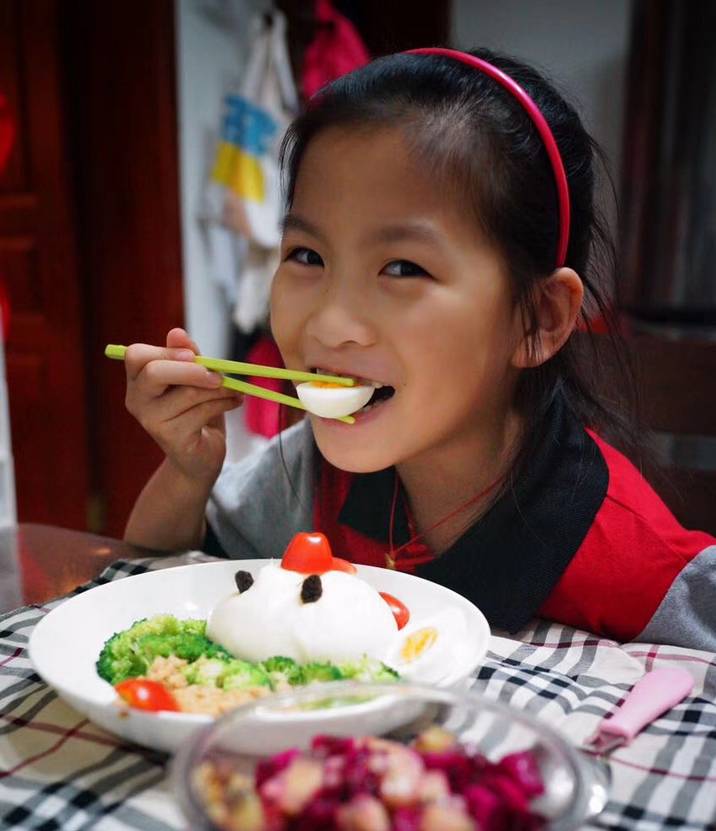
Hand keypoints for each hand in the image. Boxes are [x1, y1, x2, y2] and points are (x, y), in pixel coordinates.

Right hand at [124, 327, 241, 482]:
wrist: (200, 455)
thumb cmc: (195, 410)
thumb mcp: (193, 378)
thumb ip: (186, 355)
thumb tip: (176, 333)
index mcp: (137, 380)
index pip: (136, 355)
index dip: (166, 351)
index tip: (193, 355)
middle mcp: (137, 400)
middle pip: (155, 372)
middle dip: (192, 369)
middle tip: (218, 374)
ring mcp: (151, 421)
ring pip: (188, 393)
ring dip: (220, 388)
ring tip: (234, 389)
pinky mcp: (171, 438)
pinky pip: (202, 411)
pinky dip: (225, 402)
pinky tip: (234, 402)